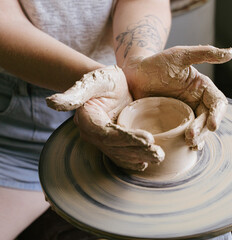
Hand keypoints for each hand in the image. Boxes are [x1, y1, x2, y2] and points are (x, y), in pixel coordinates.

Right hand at [46, 65, 164, 170]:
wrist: (110, 84)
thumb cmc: (103, 79)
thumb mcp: (93, 82)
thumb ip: (74, 93)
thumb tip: (51, 103)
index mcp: (87, 120)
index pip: (107, 134)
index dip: (127, 139)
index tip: (148, 139)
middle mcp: (93, 134)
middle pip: (116, 148)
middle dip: (138, 152)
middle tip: (158, 153)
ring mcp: (102, 140)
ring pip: (120, 153)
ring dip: (139, 158)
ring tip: (159, 158)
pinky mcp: (112, 142)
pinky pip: (121, 155)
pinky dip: (132, 161)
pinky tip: (145, 164)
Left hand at [122, 45, 231, 149]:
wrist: (133, 74)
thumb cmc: (156, 62)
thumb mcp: (180, 55)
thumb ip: (204, 53)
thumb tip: (231, 53)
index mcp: (202, 88)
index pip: (217, 103)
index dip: (217, 114)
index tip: (212, 125)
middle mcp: (196, 102)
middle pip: (208, 119)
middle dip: (204, 130)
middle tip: (191, 137)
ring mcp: (184, 114)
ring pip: (198, 129)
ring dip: (197, 138)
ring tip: (189, 144)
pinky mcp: (172, 123)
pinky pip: (183, 135)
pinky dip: (187, 143)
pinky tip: (185, 149)